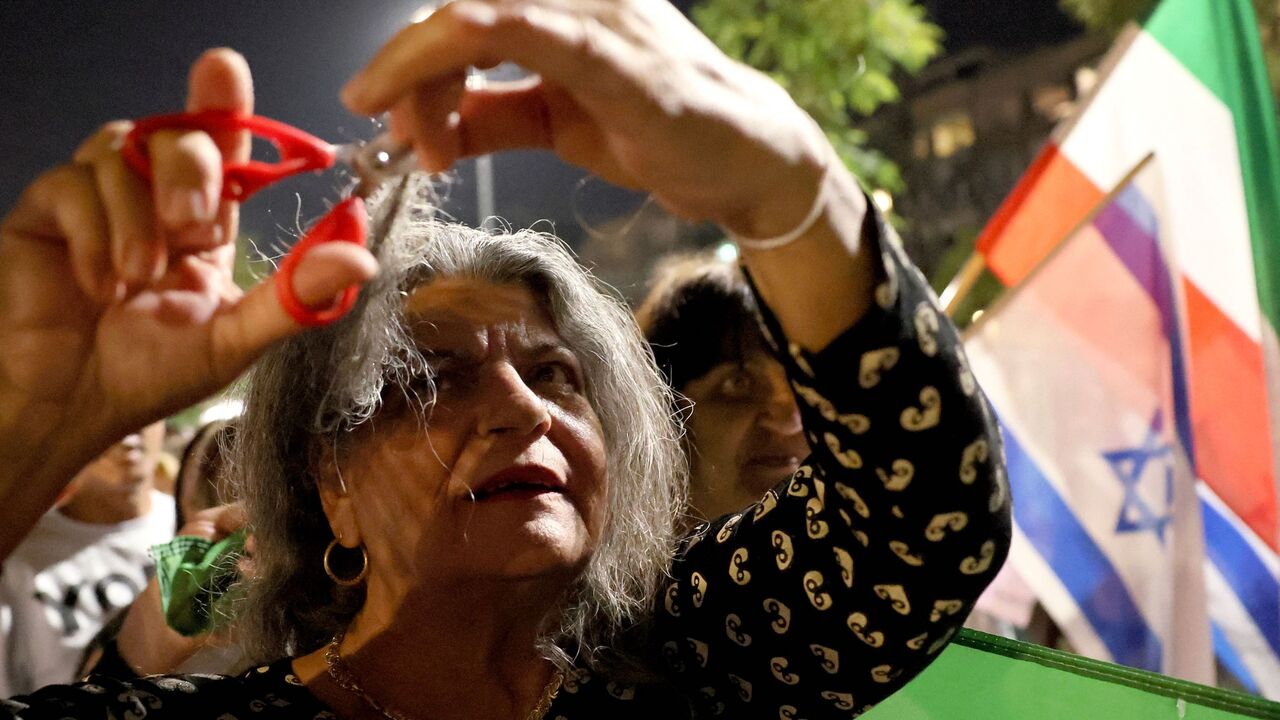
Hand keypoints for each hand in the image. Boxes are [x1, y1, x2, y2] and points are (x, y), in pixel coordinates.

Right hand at [0, 49, 376, 552]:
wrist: (71, 407)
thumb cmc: (151, 373)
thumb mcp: (235, 338)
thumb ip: (295, 295)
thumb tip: (362, 259)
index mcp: (206, 221)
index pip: (223, 144)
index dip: (224, 102)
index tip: (224, 70)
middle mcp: (153, 200)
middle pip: (178, 134)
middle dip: (192, 169)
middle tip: (192, 225)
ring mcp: (99, 201)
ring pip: (121, 148)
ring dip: (139, 215)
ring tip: (137, 278)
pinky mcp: (48, 211)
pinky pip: (72, 185)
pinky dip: (94, 236)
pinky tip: (98, 285)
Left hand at [341, 0, 831, 237]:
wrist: (745, 159)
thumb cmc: (661, 131)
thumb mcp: (557, 123)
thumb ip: (493, 116)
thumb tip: (429, 126)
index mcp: (556, 6)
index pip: (461, 14)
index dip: (408, 60)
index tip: (381, 112)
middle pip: (455, 11)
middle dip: (406, 75)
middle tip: (397, 141)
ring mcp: (594, 15)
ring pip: (472, 15)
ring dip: (420, 80)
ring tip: (419, 148)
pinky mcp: (612, 52)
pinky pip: (519, 28)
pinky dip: (458, 49)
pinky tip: (429, 101)